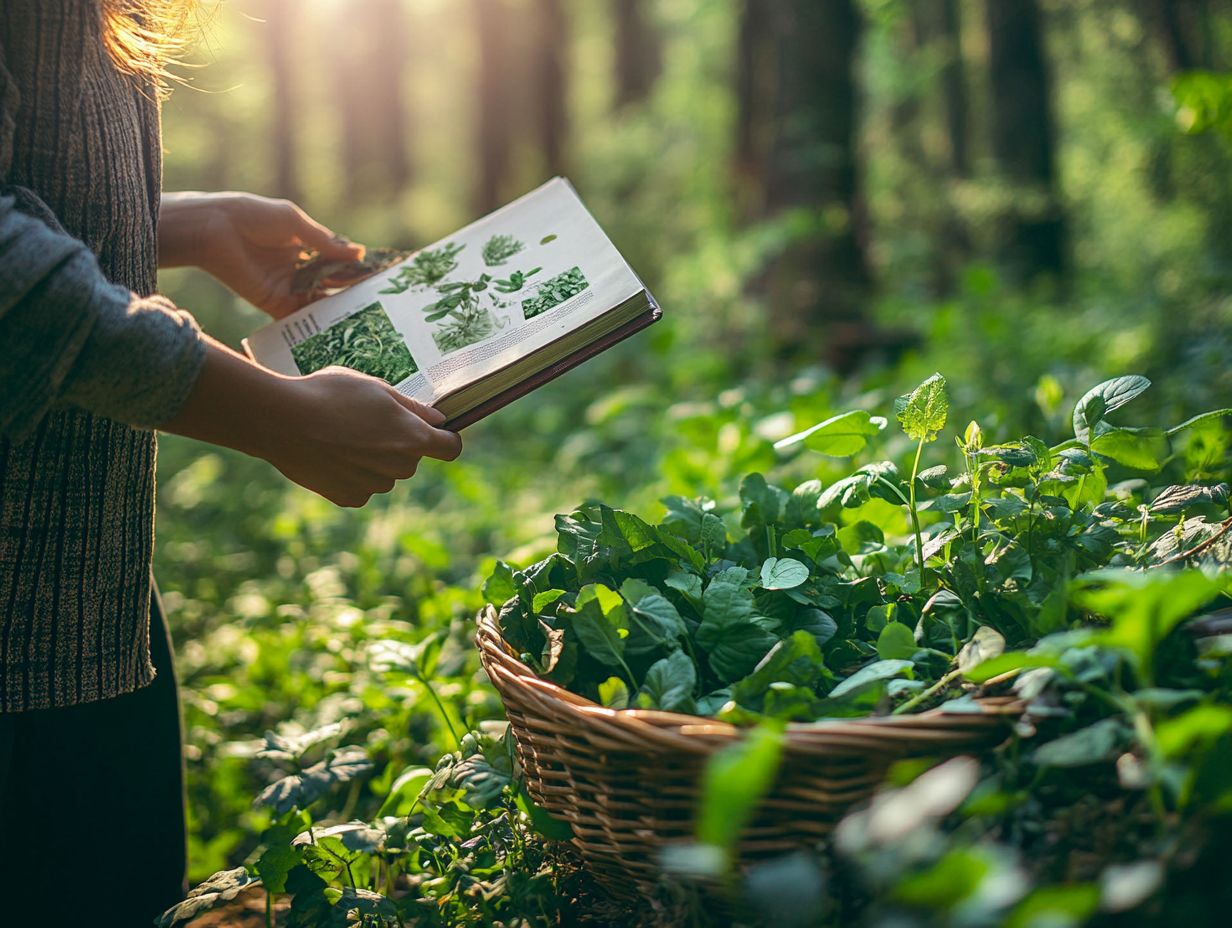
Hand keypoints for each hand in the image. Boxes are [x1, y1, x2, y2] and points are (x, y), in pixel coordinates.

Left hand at [160, 192, 365, 317]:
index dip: (357, 266)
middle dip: (354, 288)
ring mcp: (288, 287)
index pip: (337, 259)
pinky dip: (318, 321)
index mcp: (304, 245)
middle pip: (333, 281)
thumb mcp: (294, 223)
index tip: (380, 274)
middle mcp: (299, 268)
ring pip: (321, 299)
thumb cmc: (252, 216)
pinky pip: (301, 315)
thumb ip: (325, 241)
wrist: (214, 230)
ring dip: (341, 306)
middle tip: (382, 298)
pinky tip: (341, 327)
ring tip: (369, 315)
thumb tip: (359, 252)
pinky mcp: (276, 303)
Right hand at [163, 339, 461, 507]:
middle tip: (366, 421)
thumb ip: (411, 407)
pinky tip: (329, 454)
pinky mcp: (349, 498)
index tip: (434, 432)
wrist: (281, 421)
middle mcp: (400, 468)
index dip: (445, 439)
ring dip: (373, 460)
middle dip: (398, 444)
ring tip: (340, 435)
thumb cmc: (329, 394)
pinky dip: (351, 475)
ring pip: (384, 474)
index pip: (450, 448)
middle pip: (412, 459)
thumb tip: (437, 419)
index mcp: (413, 438)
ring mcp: (374, 487)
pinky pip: (361, 487)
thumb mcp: (375, 388)